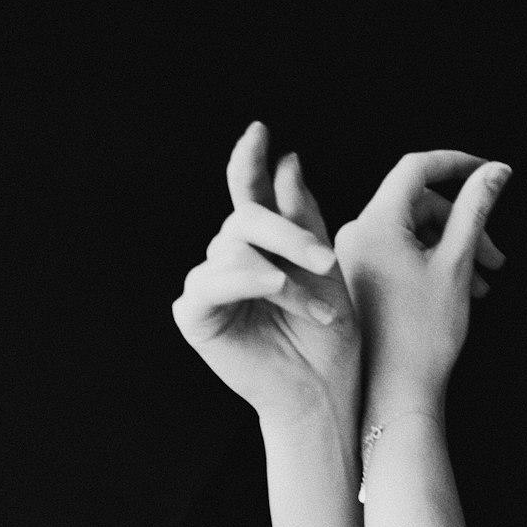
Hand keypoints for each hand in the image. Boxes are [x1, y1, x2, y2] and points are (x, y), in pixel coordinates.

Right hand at [172, 122, 360, 430]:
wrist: (324, 395)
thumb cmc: (331, 341)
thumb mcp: (325, 269)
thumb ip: (302, 217)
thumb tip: (285, 160)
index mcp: (261, 249)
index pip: (247, 194)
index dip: (248, 162)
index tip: (261, 131)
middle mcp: (229, 264)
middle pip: (244, 219)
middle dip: (287, 233)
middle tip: (325, 260)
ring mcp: (209, 288)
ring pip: (232, 248)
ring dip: (282, 273)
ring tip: (318, 306)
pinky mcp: (195, 316)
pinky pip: (211, 281)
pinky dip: (247, 280)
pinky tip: (275, 286)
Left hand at [332, 149, 510, 420]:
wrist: (396, 392)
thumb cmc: (424, 334)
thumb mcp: (456, 264)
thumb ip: (475, 211)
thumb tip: (496, 172)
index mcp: (374, 224)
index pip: (416, 169)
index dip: (458, 164)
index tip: (490, 173)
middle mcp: (355, 234)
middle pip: (418, 205)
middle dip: (463, 224)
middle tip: (496, 258)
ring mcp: (353, 258)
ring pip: (412, 233)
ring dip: (453, 249)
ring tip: (482, 282)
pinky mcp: (357, 279)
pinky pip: (398, 254)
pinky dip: (431, 263)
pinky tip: (457, 290)